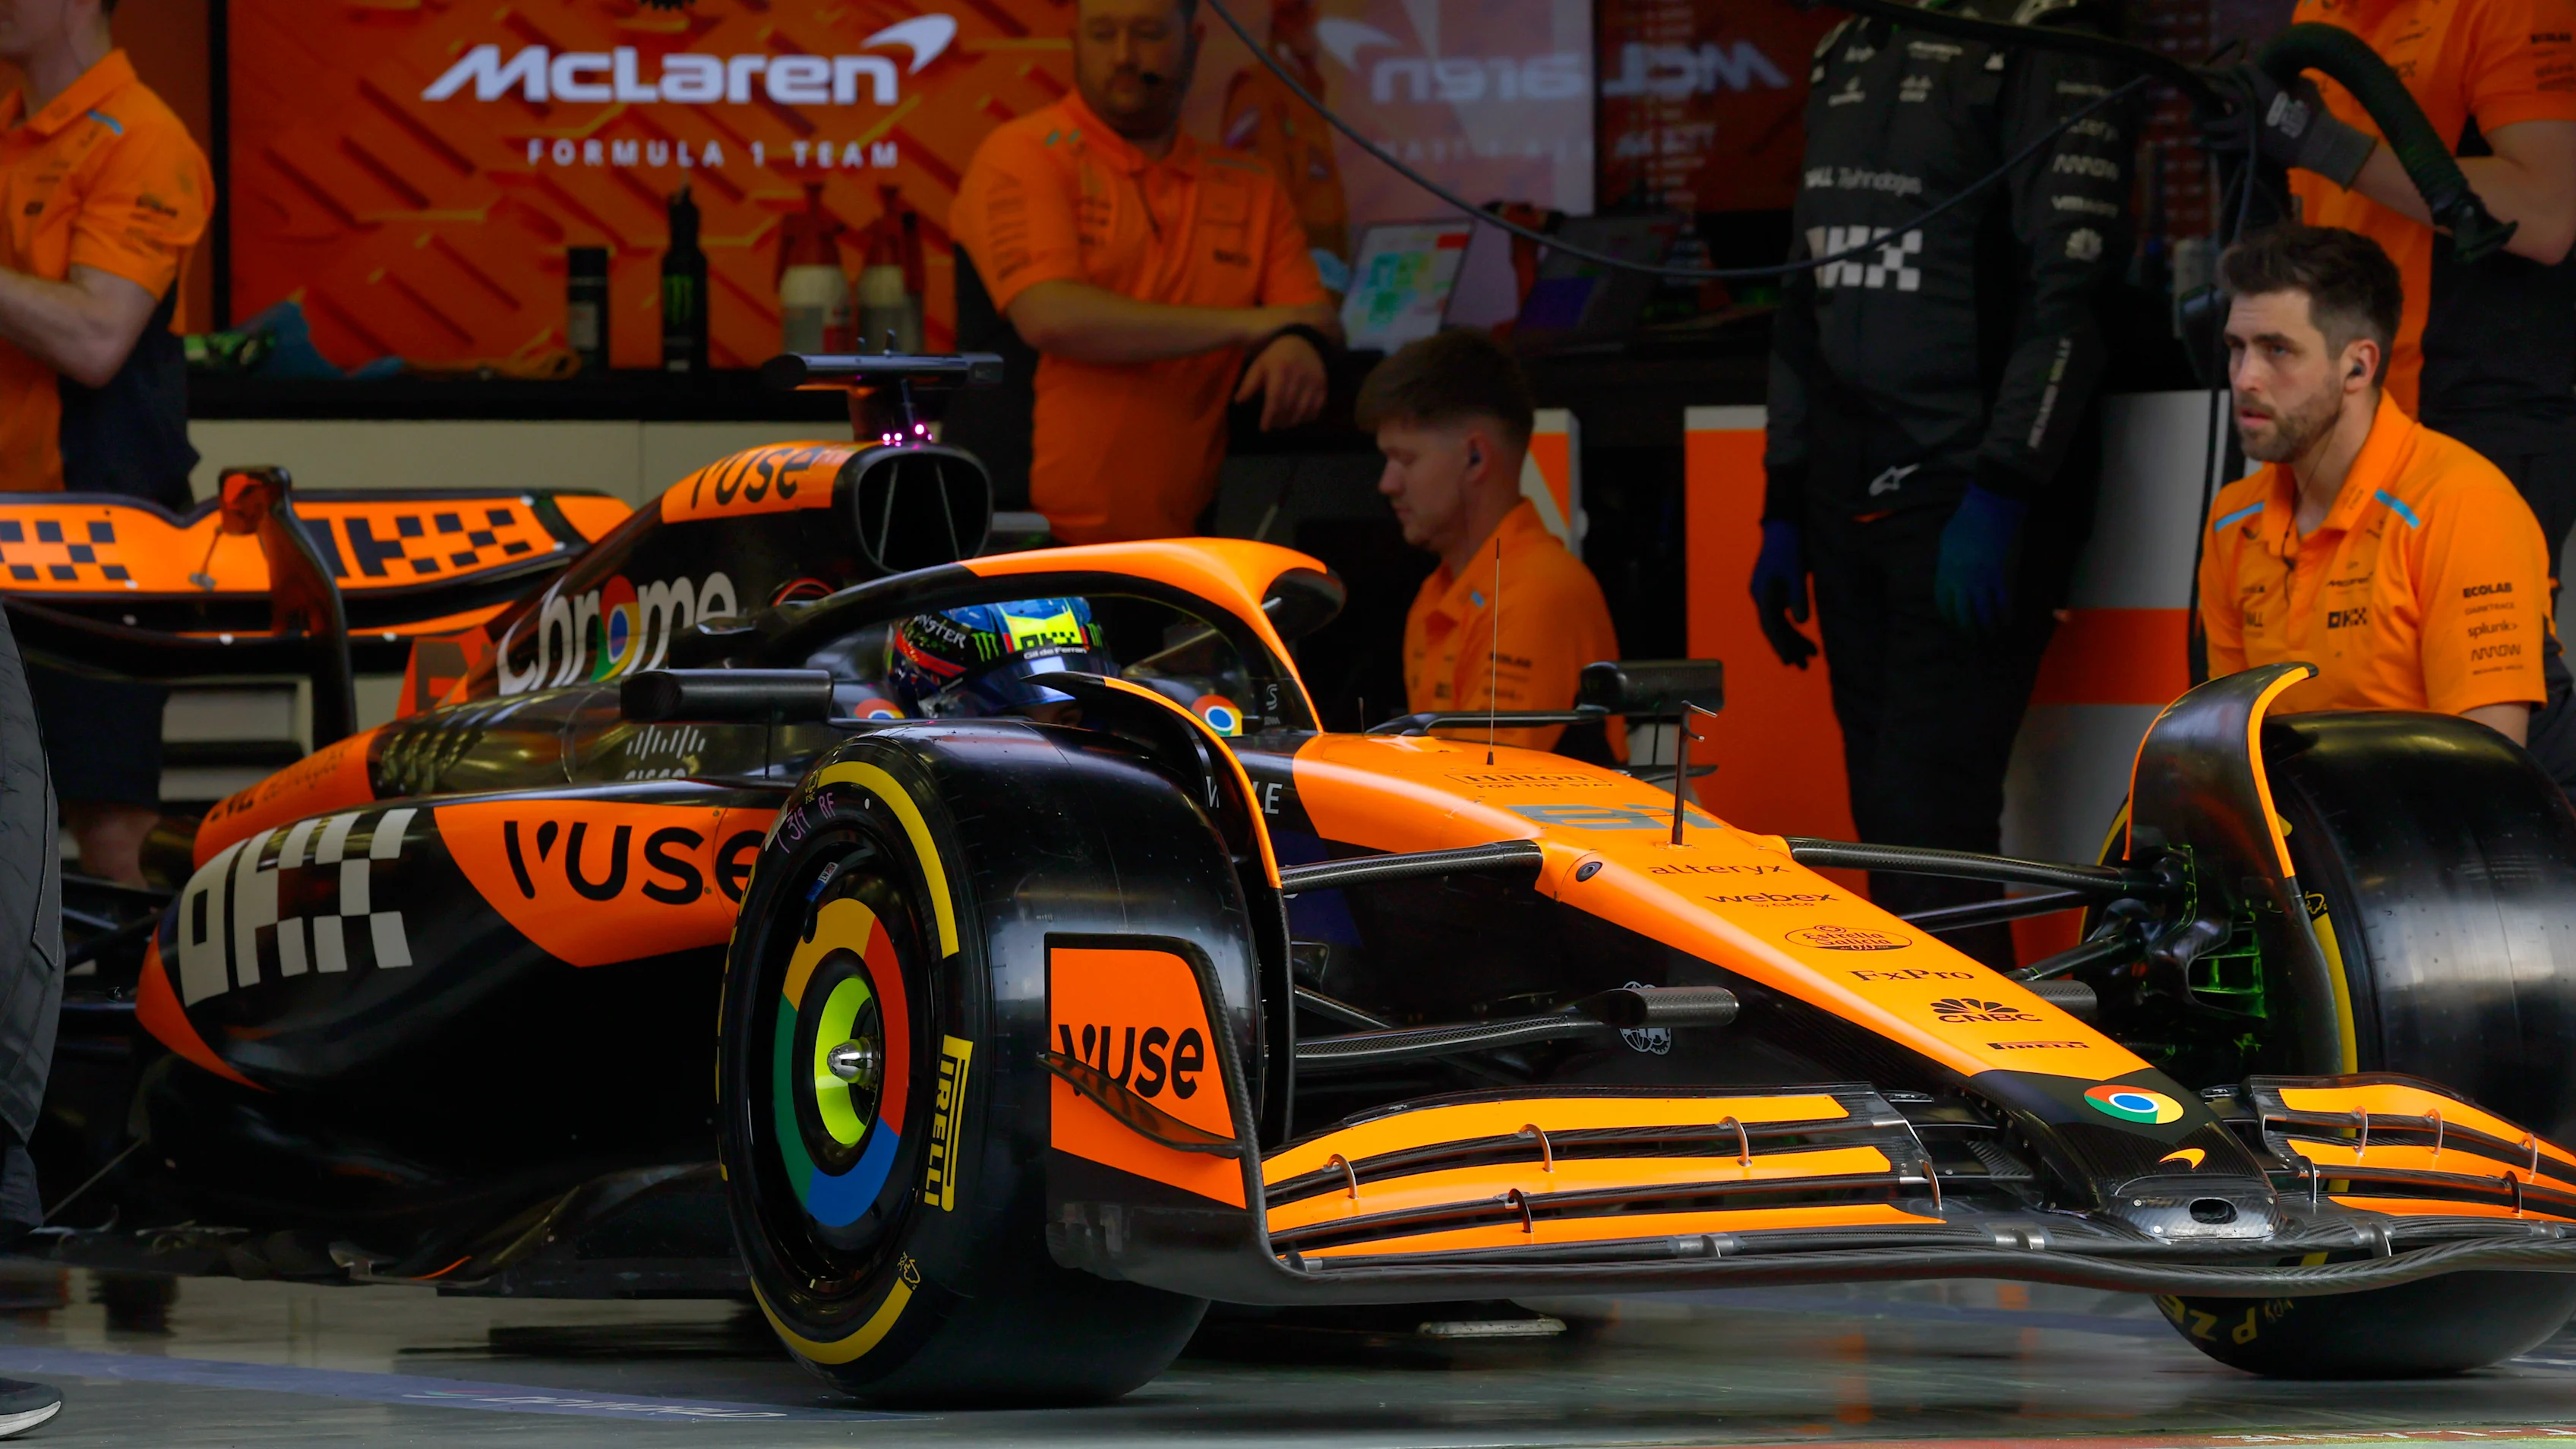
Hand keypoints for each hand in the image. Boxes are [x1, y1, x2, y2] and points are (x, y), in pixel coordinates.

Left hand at [1237, 331, 1327, 430]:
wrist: (1304, 342)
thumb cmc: (1277, 356)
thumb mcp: (1260, 365)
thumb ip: (1249, 384)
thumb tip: (1238, 402)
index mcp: (1280, 369)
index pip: (1275, 399)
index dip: (1269, 417)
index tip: (1264, 428)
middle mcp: (1299, 375)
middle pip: (1288, 407)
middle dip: (1279, 421)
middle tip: (1272, 426)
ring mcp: (1313, 381)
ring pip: (1303, 411)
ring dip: (1292, 421)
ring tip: (1283, 423)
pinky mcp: (1323, 385)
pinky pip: (1316, 408)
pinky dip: (1307, 418)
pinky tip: (1297, 418)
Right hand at [1748, 520, 1817, 668]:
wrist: (1784, 526)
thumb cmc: (1790, 547)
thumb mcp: (1795, 572)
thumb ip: (1797, 596)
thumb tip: (1801, 621)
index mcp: (1763, 593)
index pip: (1770, 625)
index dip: (1780, 644)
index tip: (1790, 661)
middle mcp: (1762, 596)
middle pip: (1774, 628)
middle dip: (1788, 647)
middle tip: (1803, 666)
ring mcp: (1767, 594)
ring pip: (1779, 622)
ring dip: (1793, 638)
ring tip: (1811, 654)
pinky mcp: (1776, 590)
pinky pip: (1782, 614)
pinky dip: (1793, 625)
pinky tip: (1804, 634)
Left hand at [1934, 486, 2026, 634]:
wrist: (1990, 507)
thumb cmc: (1966, 521)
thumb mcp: (1946, 543)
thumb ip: (1946, 564)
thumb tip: (1948, 577)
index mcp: (1946, 572)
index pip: (1944, 603)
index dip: (1949, 617)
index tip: (1954, 625)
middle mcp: (1962, 581)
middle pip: (1963, 614)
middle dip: (1968, 630)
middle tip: (1973, 639)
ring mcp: (1983, 580)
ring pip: (1984, 612)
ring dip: (1987, 628)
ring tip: (1991, 636)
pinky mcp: (2002, 576)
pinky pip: (2004, 602)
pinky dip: (2005, 615)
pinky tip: (2007, 622)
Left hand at [2203, 64, 2375, 187]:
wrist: (2318, 142)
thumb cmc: (2315, 112)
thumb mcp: (2304, 86)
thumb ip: (2285, 79)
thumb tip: (2278, 76)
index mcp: (2266, 86)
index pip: (2244, 70)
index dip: (2237, 67)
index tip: (2232, 66)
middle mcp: (2251, 103)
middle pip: (2221, 88)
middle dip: (2205, 78)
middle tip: (2192, 72)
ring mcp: (2246, 125)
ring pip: (2215, 121)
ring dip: (2205, 118)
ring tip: (2196, 117)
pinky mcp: (2246, 143)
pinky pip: (2221, 145)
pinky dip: (2210, 144)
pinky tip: (2199, 142)